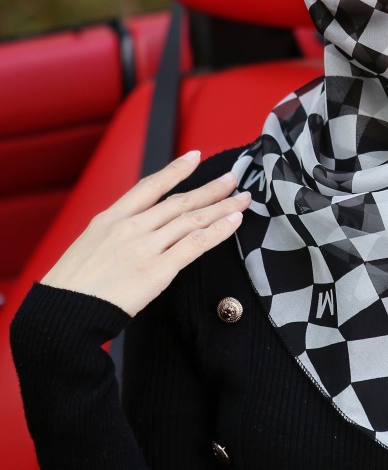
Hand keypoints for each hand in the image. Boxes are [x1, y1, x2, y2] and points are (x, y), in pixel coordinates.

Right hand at [40, 150, 250, 315]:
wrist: (61, 317)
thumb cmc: (72, 287)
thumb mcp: (89, 244)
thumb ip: (117, 230)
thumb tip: (143, 224)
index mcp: (110, 218)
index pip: (149, 185)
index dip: (175, 170)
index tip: (195, 156)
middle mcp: (130, 227)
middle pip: (179, 201)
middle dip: (210, 189)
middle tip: (232, 178)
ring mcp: (145, 248)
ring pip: (192, 219)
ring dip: (222, 207)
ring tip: (242, 199)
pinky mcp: (157, 271)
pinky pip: (195, 244)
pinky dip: (218, 231)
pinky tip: (233, 222)